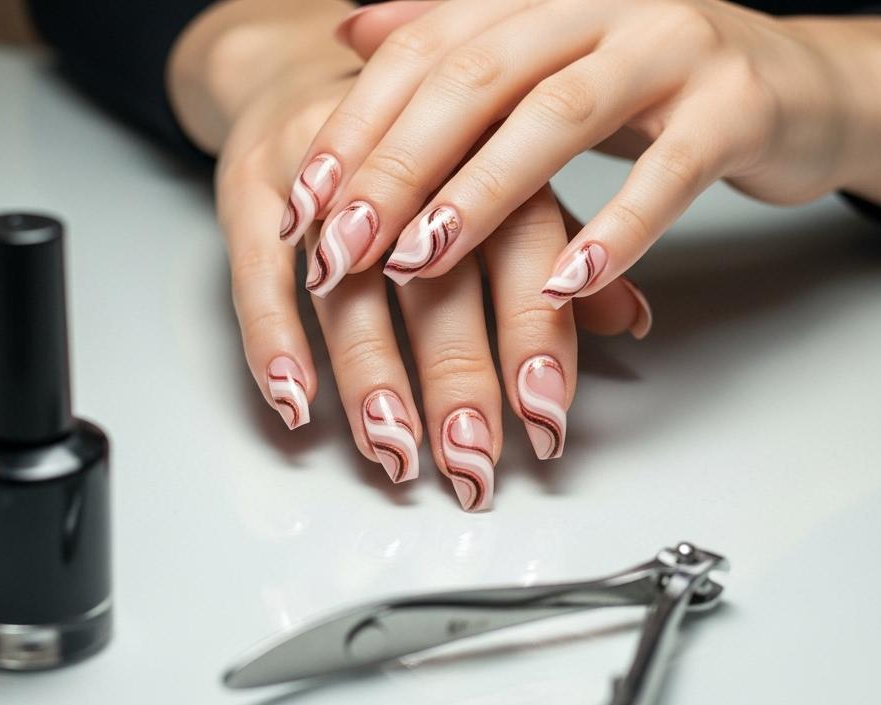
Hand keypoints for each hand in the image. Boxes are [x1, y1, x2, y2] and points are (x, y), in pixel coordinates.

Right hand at [168, 0, 651, 508]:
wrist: (297, 71)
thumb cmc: (415, 142)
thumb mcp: (497, 179)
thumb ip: (555, 250)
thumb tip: (628, 320)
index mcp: (489, 144)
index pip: (523, 245)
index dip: (534, 335)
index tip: (544, 416)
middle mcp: (409, 152)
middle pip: (437, 276)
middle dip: (456, 377)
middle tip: (470, 458)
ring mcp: (327, 171)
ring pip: (350, 281)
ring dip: (371, 373)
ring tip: (392, 447)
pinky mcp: (252, 182)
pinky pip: (260, 270)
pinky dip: (275, 338)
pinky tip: (295, 396)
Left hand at [280, 0, 880, 304]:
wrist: (803, 85)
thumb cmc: (655, 86)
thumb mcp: (548, 58)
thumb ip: (456, 44)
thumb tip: (351, 31)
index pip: (424, 48)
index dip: (357, 123)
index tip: (302, 199)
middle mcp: (598, 5)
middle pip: (474, 78)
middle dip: (395, 166)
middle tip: (340, 244)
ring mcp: (672, 46)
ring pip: (556, 115)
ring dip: (479, 196)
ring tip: (420, 261)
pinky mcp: (737, 104)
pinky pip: (669, 170)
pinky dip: (615, 229)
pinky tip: (563, 282)